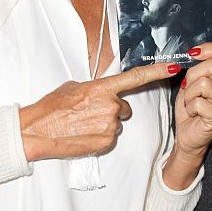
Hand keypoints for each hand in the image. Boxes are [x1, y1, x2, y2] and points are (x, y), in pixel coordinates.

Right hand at [19, 62, 177, 161]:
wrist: (37, 131)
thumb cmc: (52, 108)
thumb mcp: (74, 88)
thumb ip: (95, 88)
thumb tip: (102, 92)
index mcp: (101, 88)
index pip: (136, 78)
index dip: (157, 72)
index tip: (174, 68)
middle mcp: (110, 106)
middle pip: (125, 108)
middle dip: (112, 110)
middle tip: (90, 113)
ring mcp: (109, 125)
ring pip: (116, 124)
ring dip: (104, 124)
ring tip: (83, 125)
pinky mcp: (106, 142)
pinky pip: (110, 137)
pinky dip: (100, 137)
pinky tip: (84, 135)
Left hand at [163, 42, 211, 189]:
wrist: (188, 135)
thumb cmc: (191, 108)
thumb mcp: (192, 81)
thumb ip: (197, 66)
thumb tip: (193, 52)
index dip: (208, 49)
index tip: (192, 54)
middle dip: (192, 76)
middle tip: (189, 88)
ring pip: (203, 83)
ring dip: (189, 94)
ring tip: (192, 103)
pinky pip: (198, 102)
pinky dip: (189, 108)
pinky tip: (194, 114)